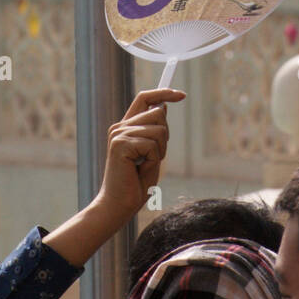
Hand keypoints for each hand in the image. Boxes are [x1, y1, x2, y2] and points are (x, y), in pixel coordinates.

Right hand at [94, 88, 185, 227]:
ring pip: (159, 129)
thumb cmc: (135, 186)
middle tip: (153, 159)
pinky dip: (154, 159)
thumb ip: (155, 132)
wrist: (118, 206)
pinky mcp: (121, 144)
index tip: (181, 94)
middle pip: (158, 113)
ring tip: (144, 166)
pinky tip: (139, 170)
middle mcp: (120, 127)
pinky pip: (153, 144)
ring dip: (160, 151)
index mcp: (125, 128)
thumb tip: (162, 107)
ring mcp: (119, 134)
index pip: (144, 98)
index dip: (163, 93)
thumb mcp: (151, 154)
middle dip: (165, 137)